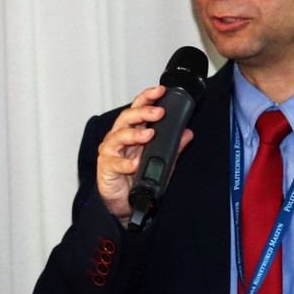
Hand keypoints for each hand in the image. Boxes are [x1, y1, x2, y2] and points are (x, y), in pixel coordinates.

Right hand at [96, 84, 195, 223]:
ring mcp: (110, 151)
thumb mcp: (161, 162)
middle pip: (126, 117)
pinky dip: (126, 163)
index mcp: (132, 131)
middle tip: (158, 112)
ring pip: (118, 135)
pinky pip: (115, 162)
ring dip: (134, 134)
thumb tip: (188, 134)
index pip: (138, 108)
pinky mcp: (106, 167)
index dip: (147, 97)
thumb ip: (173, 148)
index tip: (160, 90)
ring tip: (149, 135)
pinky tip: (135, 163)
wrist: (123, 202)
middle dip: (142, 112)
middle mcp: (119, 137)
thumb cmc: (137, 177)